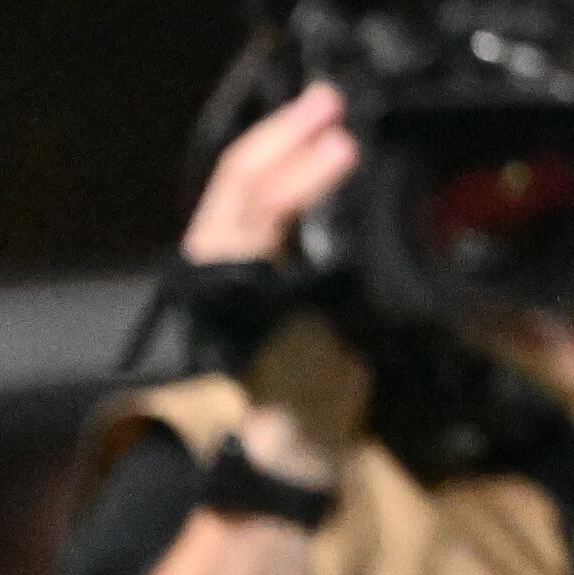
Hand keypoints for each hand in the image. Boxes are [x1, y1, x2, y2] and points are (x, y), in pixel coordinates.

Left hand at [179, 84, 369, 472]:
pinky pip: (254, 218)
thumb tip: (360, 230)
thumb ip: (337, 290)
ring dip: (281, 150)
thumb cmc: (297, 419)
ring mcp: (222, 277)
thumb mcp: (327, 352)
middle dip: (284, 135)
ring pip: (238, 194)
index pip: (258, 204)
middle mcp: (213, 271)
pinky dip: (282, 183)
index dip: (301, 167)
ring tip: (324, 117)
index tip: (347, 142)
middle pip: (237, 182)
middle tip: (331, 101)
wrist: (272, 473)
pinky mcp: (241, 288)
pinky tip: (316, 168)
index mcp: (227, 283)